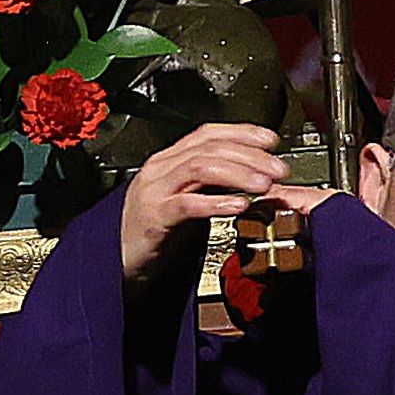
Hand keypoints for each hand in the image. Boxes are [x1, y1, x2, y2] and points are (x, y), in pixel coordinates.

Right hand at [120, 118, 310, 283]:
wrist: (115, 261)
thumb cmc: (154, 232)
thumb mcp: (186, 201)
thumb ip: (211, 186)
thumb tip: (253, 177)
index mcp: (168, 160)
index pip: (208, 133)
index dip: (242, 132)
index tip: (272, 140)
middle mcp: (160, 169)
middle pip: (209, 148)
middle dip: (249, 154)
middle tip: (278, 167)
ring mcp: (154, 191)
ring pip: (200, 167)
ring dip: (238, 173)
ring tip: (264, 184)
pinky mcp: (154, 218)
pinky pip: (187, 203)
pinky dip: (216, 202)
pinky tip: (239, 205)